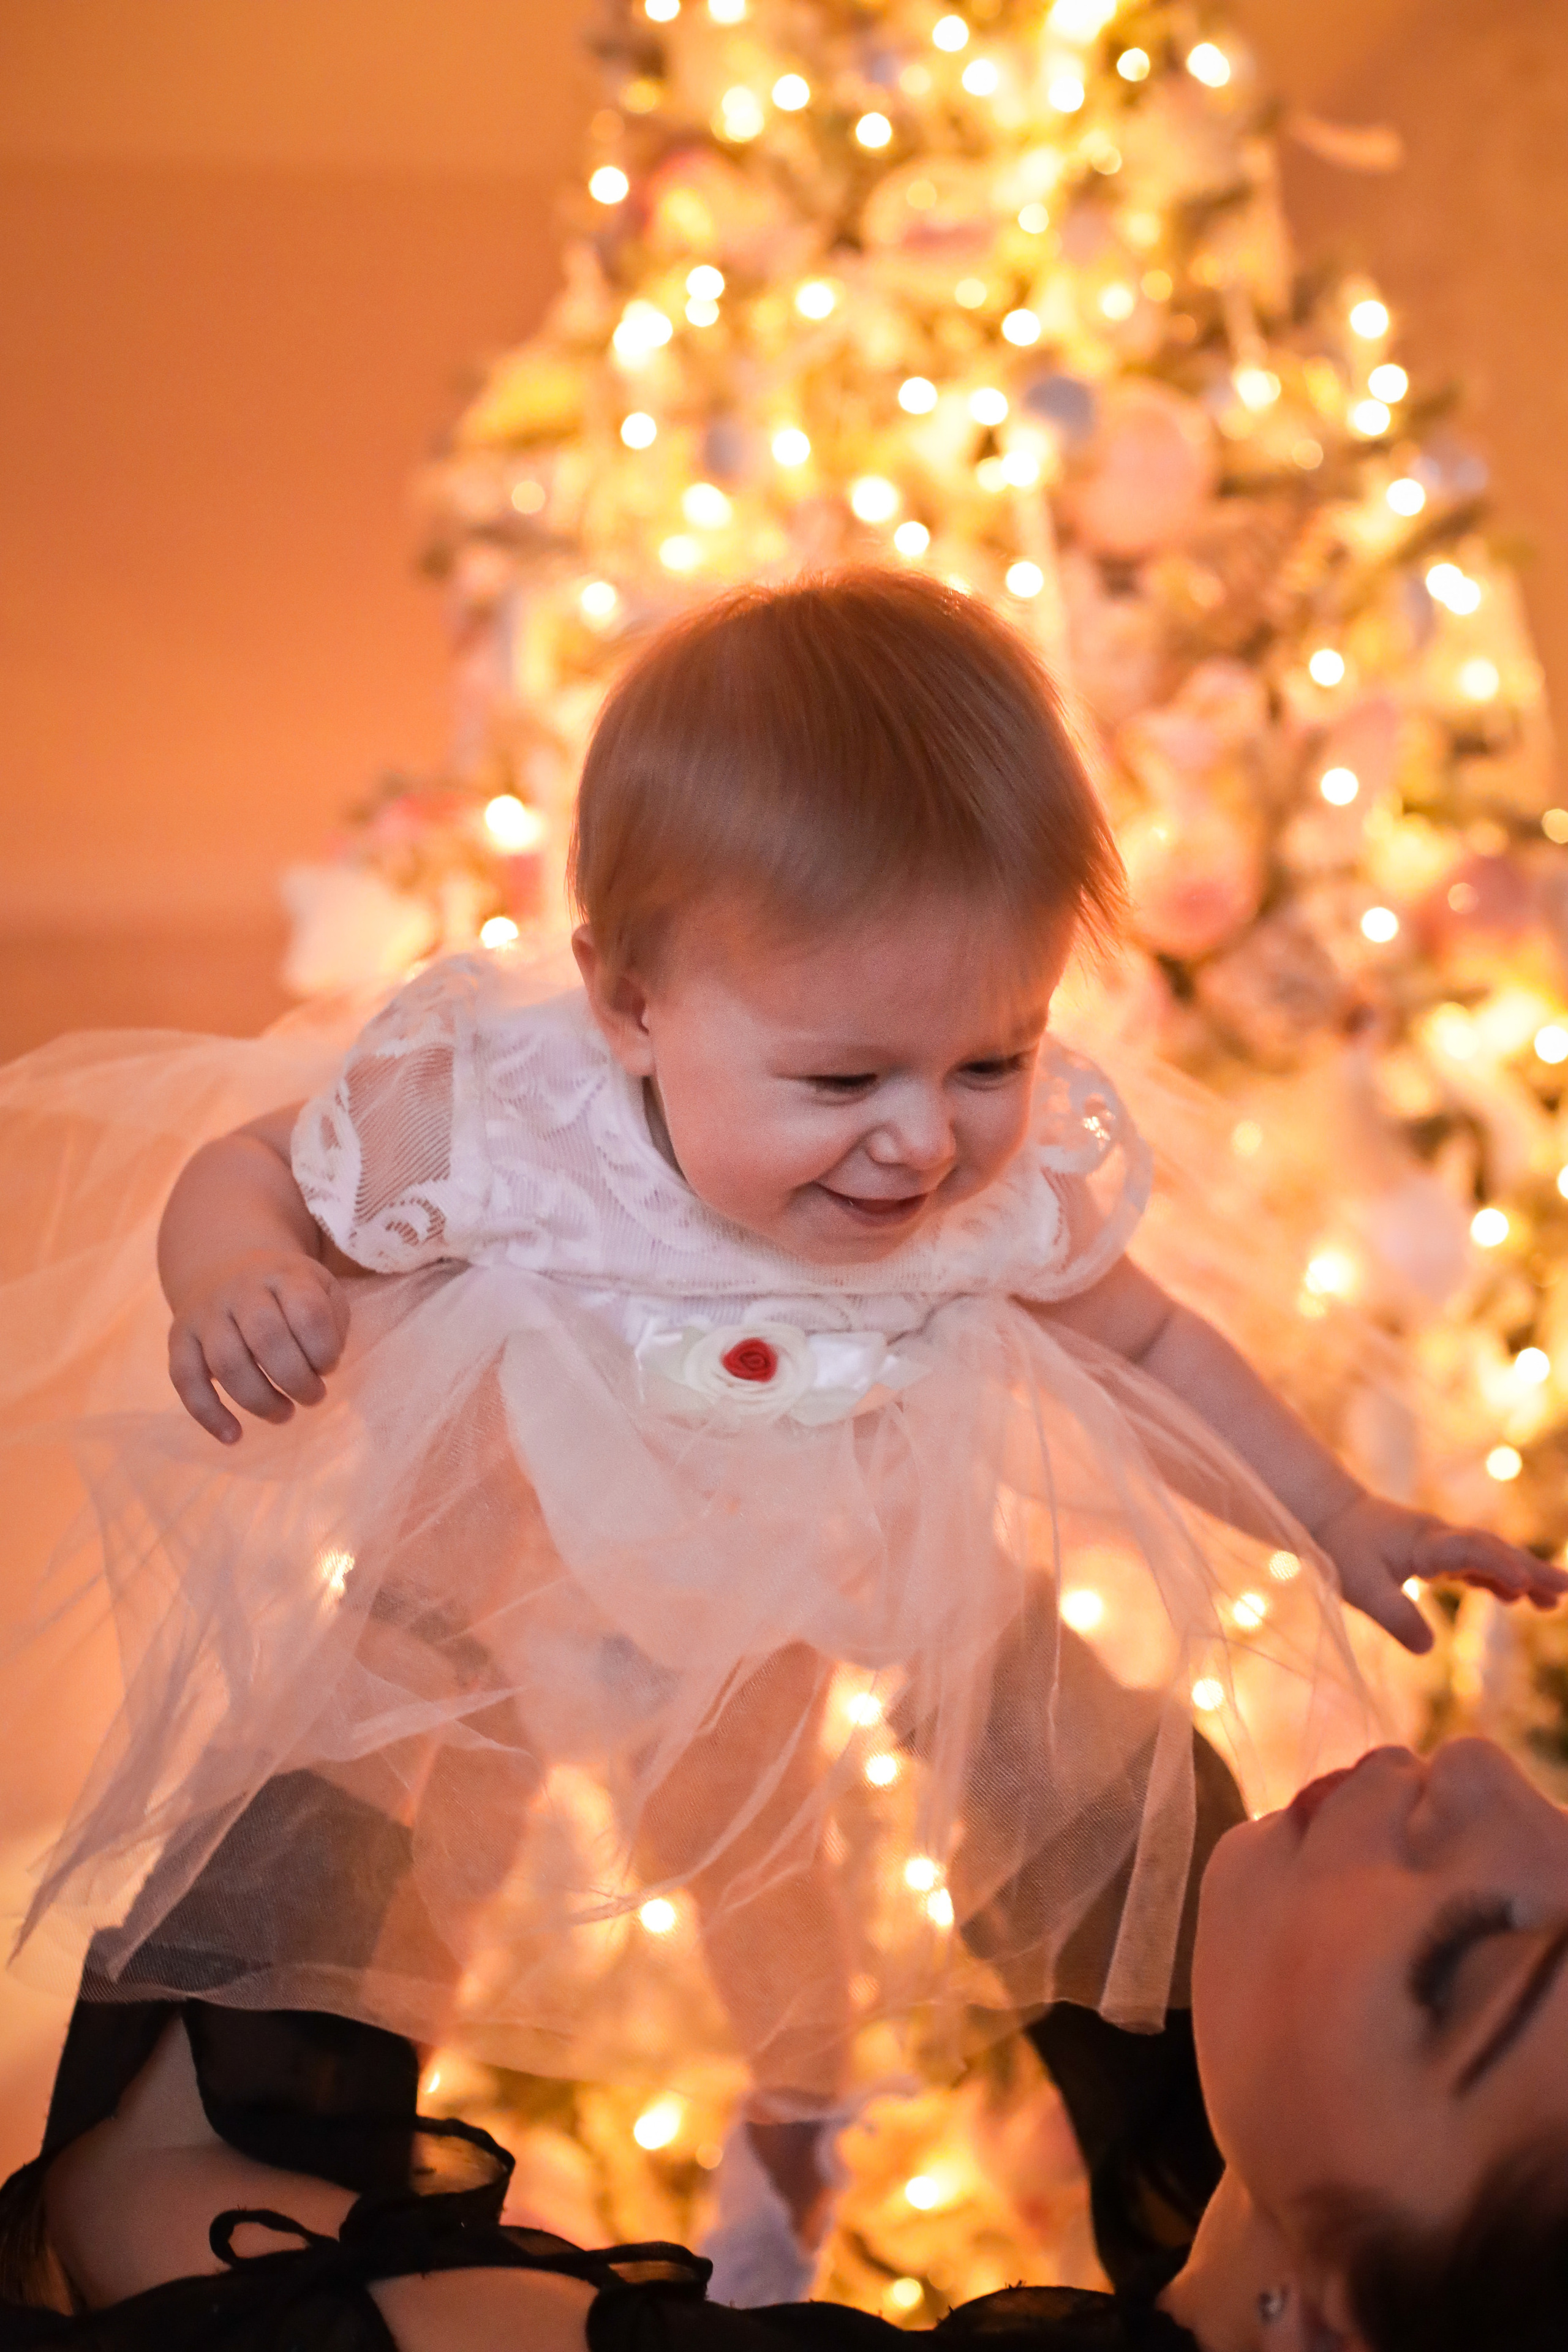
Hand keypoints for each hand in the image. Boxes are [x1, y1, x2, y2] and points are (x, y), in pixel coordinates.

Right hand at [167, 1251, 350, 1442]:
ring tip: (285, 1414)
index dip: (324, 1349)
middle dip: (296, 1380)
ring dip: (260, 1401)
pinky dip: (208, 1414)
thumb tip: (320, 1368)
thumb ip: (331, 1323)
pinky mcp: (179, 1337)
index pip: (308, 1312)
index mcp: (284, 1275)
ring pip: (227, 1363)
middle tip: (313, 1397)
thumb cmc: (285, 1292)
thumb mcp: (320, 1289)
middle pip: (267, 1339)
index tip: (328, 1366)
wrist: (224, 1266)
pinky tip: (234, 1436)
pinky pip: (185, 1379)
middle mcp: (241, 1289)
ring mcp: (205, 1313)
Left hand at [1313, 1489, 1567, 1653]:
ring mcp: (1441, 1543)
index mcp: (1423, 1542)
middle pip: (1491, 1551)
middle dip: (1529, 1569)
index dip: (1495, 1566)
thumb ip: (1394, 1616)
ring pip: (1488, 1556)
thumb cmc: (1343, 1547)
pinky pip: (1474, 1563)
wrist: (1332, 1513)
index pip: (1467, 1551)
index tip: (1520, 1585)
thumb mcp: (1361, 1587)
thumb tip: (1428, 1650)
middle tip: (1565, 1590)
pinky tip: (1514, 1597)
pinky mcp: (1437, 1551)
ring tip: (1554, 1601)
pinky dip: (1496, 1578)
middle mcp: (1439, 1538)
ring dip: (1521, 1574)